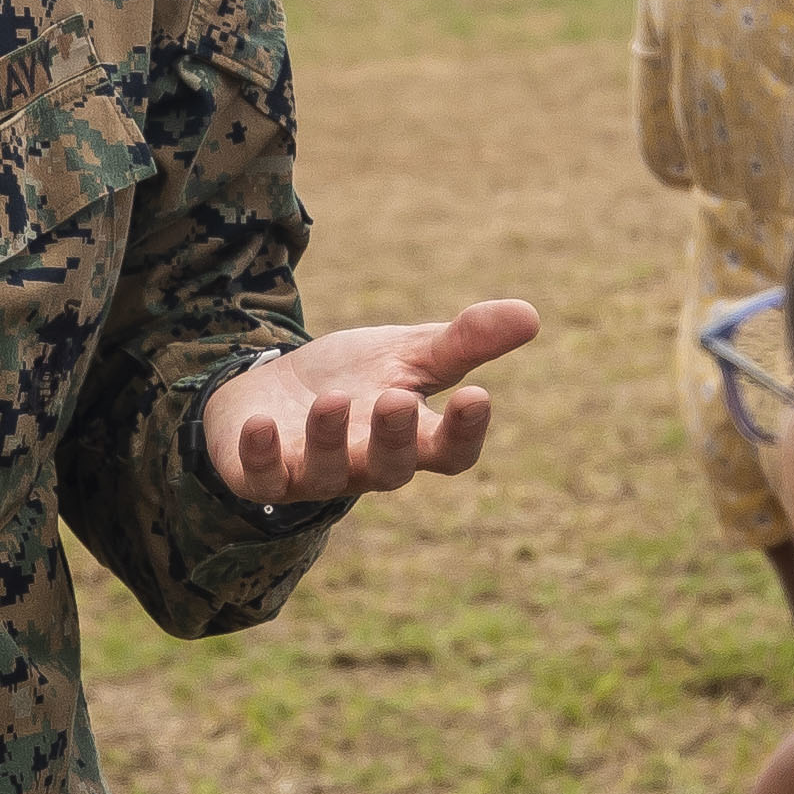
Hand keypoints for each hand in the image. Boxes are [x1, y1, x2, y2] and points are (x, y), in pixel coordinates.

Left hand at [206, 299, 542, 502]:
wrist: (272, 387)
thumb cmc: (353, 377)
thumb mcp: (407, 353)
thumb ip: (463, 343)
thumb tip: (531, 314)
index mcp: (410, 439)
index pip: (450, 451)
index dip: (465, 431)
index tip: (478, 395)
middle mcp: (366, 464)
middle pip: (392, 469)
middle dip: (395, 439)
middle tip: (398, 400)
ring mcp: (314, 473)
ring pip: (330, 475)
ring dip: (330, 439)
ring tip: (332, 400)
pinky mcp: (262, 474)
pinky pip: (263, 479)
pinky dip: (262, 454)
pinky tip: (261, 423)